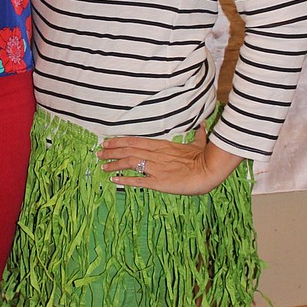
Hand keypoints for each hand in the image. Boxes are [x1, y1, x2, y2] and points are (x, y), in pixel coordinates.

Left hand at [97, 125, 242, 195]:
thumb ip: (198, 134)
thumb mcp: (198, 143)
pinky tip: (114, 180)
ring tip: (102, 167)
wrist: (208, 171)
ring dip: (113, 164)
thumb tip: (203, 125)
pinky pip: (137, 180)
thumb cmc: (204, 157)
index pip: (134, 141)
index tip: (107, 143)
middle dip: (111, 152)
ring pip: (129, 163)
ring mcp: (155, 168)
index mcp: (161, 145)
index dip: (118, 142)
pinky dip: (124, 180)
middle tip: (98, 153)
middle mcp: (154, 155)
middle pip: (127, 150)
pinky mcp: (158, 182)